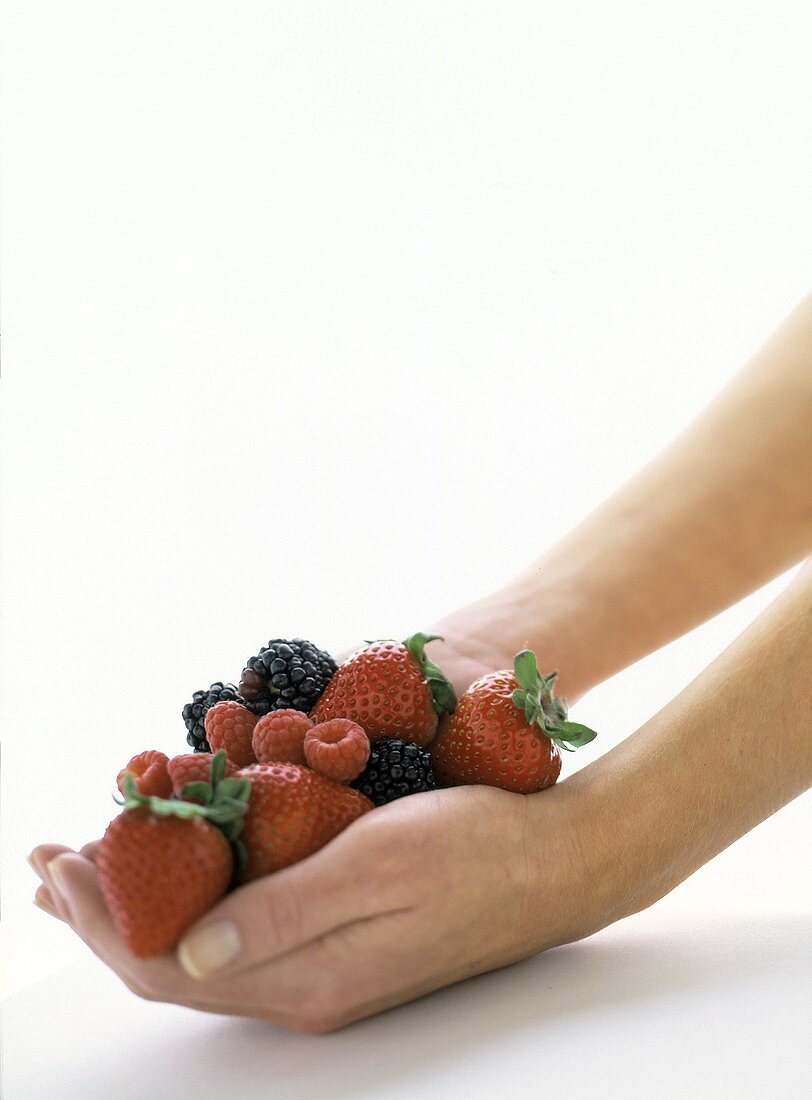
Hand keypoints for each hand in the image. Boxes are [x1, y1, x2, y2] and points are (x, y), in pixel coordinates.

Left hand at [28, 780, 607, 1031]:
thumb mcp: (376, 864)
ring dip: (139, 907)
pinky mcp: (342, 942)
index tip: (58, 859)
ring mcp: (325, 969)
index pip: (163, 966)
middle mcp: (305, 989)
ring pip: (201, 949)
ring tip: (92, 870)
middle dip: (100, 915)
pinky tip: (183, 870)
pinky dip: (192, 899)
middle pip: (169, 966)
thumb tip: (179, 953)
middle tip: (48, 862)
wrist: (560, 861)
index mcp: (305, 978)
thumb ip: (280, 914)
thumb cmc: (476, 847)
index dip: (98, 919)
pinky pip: (241, 932)